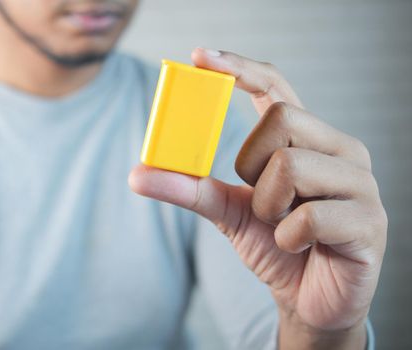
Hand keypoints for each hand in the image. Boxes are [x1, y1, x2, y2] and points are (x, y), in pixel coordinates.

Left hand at [128, 48, 386, 348]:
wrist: (309, 301)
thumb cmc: (276, 247)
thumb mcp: (228, 212)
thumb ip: (190, 188)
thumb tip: (137, 173)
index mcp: (307, 139)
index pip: (276, 86)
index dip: (240, 68)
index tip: (200, 56)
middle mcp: (339, 149)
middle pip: (281, 118)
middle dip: (252, 166)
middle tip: (263, 200)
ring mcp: (361, 182)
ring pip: (291, 165)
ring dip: (268, 208)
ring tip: (283, 227)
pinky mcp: (369, 221)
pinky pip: (309, 217)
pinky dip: (287, 238)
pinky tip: (300, 247)